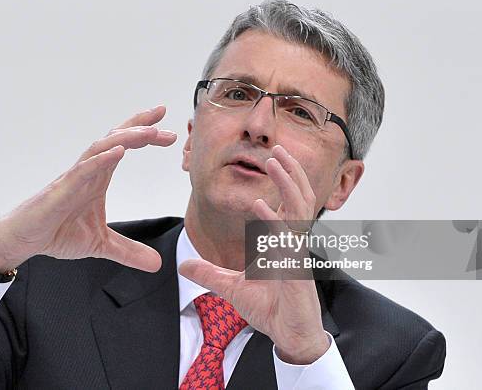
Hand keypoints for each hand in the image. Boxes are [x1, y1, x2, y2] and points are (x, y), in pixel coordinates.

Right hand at [0, 105, 176, 272]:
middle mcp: (88, 171)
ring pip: (101, 148)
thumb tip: (157, 263)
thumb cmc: (56, 233)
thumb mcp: (102, 245)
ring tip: (149, 132)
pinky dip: (100, 159)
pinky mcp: (60, 190)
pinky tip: (118, 152)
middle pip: (116, 138)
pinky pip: (82, 170)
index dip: (144, 133)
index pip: (123, 146)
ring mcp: (74, 178)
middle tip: (165, 120)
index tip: (168, 128)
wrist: (24, 241)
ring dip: (126, 137)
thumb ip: (129, 251)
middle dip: (141, 126)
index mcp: (98, 177)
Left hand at [179, 144, 328, 364]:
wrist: (288, 335)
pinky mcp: (295, 269)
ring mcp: (295, 253)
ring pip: (298, 210)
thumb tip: (183, 265)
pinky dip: (272, 221)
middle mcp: (291, 242)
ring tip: (276, 161)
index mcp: (281, 241)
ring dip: (287, 183)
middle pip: (298, 198)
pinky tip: (258, 205)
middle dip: (291, 171)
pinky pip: (285, 240)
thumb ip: (209, 273)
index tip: (271, 158)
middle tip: (278, 147)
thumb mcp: (231, 287)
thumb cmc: (270, 309)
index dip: (282, 180)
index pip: (286, 203)